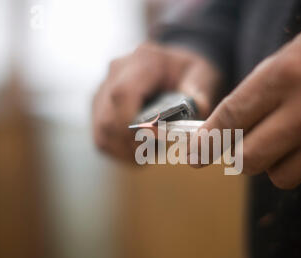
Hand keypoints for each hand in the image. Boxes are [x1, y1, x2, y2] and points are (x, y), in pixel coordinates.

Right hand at [92, 42, 223, 161]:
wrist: (174, 65)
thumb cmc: (187, 71)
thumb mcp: (202, 75)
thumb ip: (199, 92)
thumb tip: (197, 108)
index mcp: (143, 61)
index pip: (123, 94)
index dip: (131, 123)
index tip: (150, 141)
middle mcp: (117, 72)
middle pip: (108, 117)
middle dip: (130, 144)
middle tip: (154, 153)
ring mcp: (103, 89)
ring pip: (102, 130)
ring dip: (124, 151)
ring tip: (148, 153)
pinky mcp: (99, 106)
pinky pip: (101, 136)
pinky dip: (118, 150)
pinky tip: (138, 152)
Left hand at [199, 13, 300, 187]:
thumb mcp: (288, 59)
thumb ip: (255, 95)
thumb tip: (225, 129)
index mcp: (285, 78)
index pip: (231, 119)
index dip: (207, 140)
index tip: (194, 155)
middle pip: (249, 159)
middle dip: (238, 156)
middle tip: (241, 145)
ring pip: (278, 176)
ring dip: (272, 162)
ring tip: (286, 139)